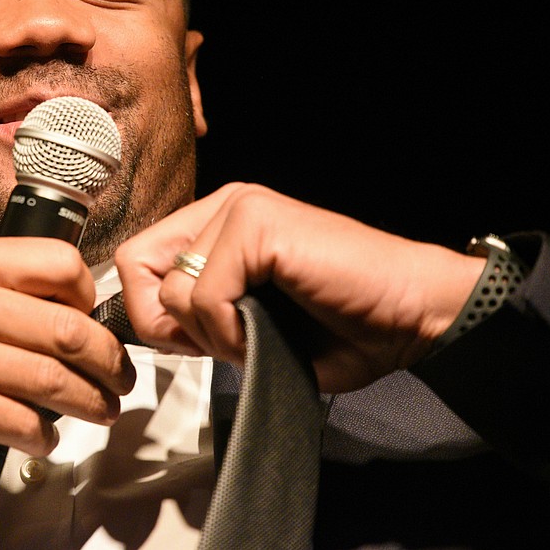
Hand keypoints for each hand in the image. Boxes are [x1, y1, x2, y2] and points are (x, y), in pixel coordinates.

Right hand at [0, 237, 134, 492]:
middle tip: (118, 381)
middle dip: (108, 362)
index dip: (91, 298)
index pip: (58, 262)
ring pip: (52, 378)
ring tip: (99, 411)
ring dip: (89, 403)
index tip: (97, 324)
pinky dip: (45, 436)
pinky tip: (43, 438)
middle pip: (66, 328)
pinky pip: (22, 422)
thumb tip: (70, 310)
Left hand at [114, 183, 484, 392]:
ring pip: (171, 289)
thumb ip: (196, 314)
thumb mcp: (248, 322)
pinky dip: (230, 332)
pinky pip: (203, 294)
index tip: (197, 343)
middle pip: (135, 268)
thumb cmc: (344, 324)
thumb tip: (145, 324)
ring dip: (211, 334)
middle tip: (223, 343)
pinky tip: (269, 332)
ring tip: (259, 335)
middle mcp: (225, 207)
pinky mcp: (257, 223)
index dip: (152, 313)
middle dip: (168, 326)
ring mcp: (240, 209)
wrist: (414, 314)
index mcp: (219, 224)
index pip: (136, 262)